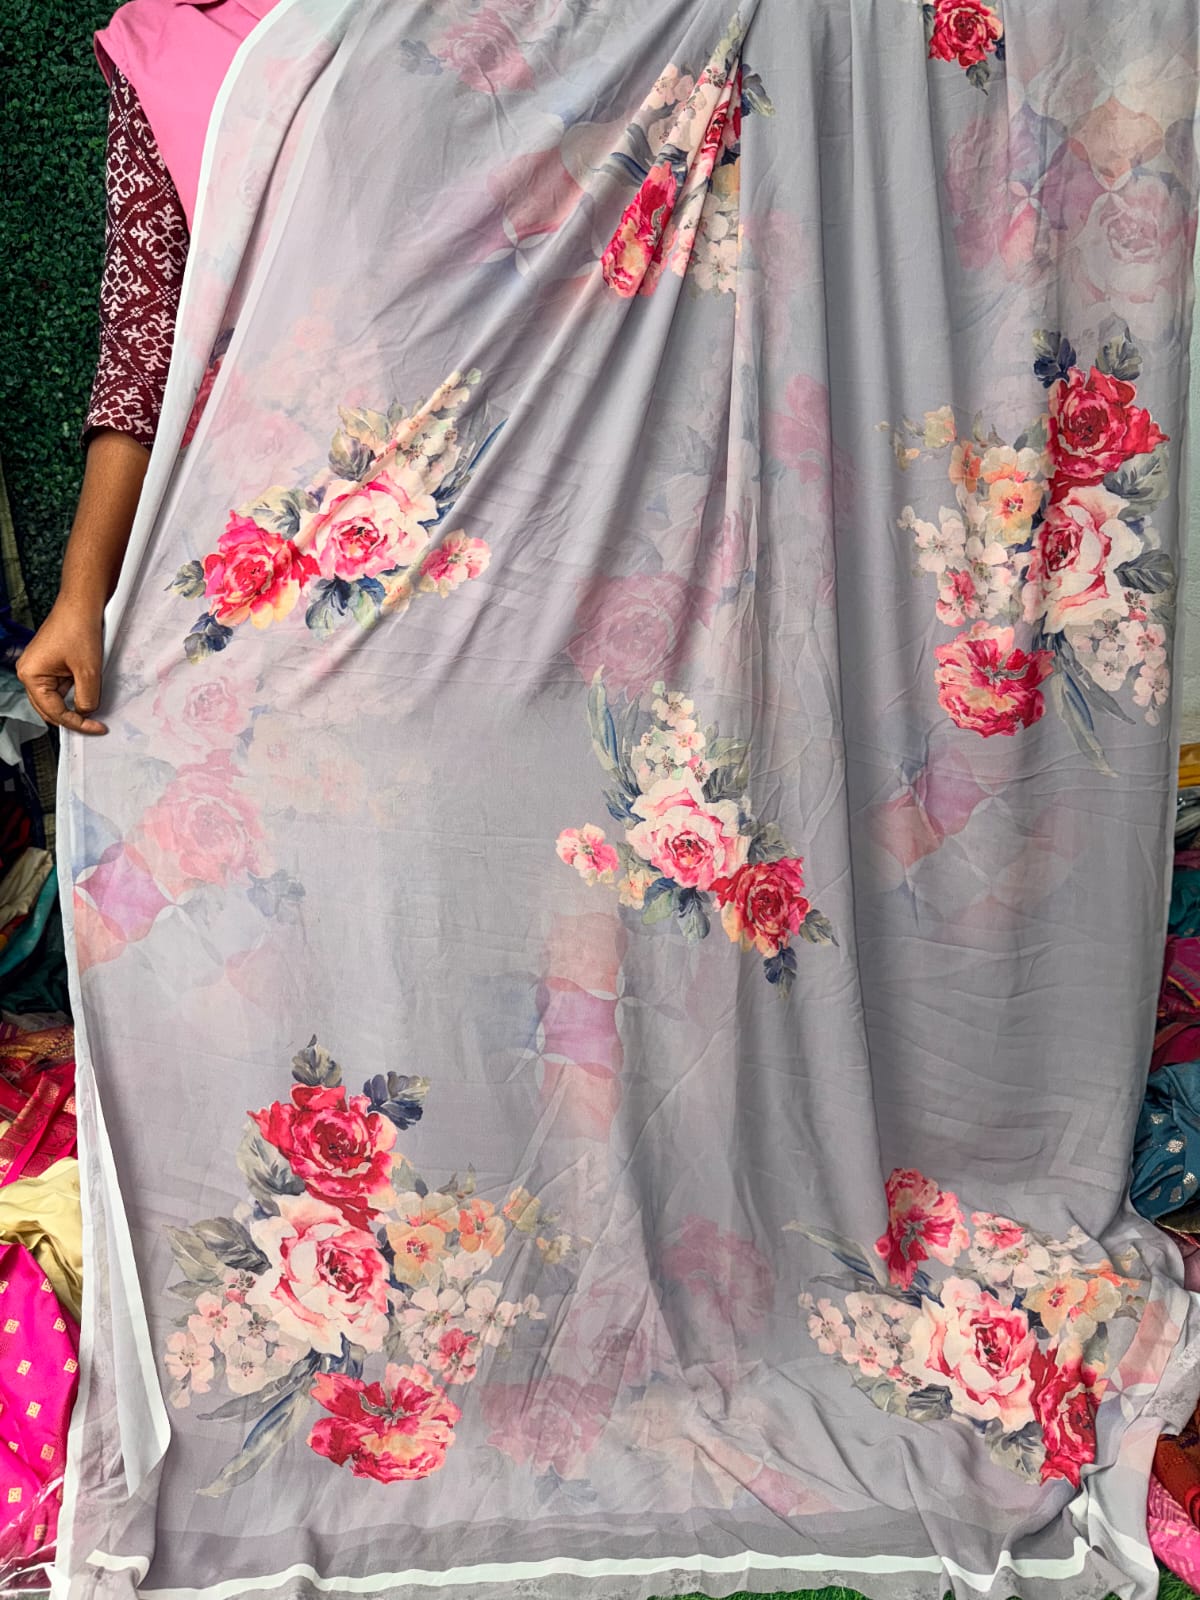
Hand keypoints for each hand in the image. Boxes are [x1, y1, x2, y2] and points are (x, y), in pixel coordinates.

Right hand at [17, 597, 106, 734]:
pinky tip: (90, 697)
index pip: (53, 712)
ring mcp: (40, 668)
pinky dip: (76, 693)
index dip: (77, 723)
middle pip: (50, 709)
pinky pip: (62, 687)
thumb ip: (86, 697)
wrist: (82, 603)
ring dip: (75, 706)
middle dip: (73, 719)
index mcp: (31, 676)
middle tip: (96, 726)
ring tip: (96, 713)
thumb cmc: (79, 630)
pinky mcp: (51, 663)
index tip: (98, 728)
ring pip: (57, 699)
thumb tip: (86, 713)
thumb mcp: (88, 670)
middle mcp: (30, 673)